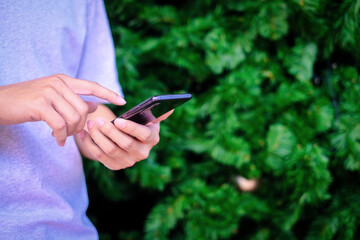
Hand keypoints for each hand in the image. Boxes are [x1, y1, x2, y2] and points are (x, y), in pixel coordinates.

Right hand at [0, 74, 125, 145]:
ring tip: (61, 136)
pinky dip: (61, 136)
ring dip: (70, 132)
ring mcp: (49, 92)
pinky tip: (56, 141)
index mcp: (64, 80)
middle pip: (84, 109)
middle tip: (70, 133)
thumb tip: (95, 105)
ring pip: (74, 118)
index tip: (123, 101)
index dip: (108, 94)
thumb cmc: (26, 102)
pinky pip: (60, 126)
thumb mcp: (53, 98)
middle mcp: (58, 83)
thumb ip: (74, 100)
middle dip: (81, 126)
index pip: (92, 85)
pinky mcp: (40, 105)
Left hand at [76, 111, 172, 169]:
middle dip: (110, 132)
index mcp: (152, 139)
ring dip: (97, 136)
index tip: (117, 120)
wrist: (130, 139)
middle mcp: (142, 153)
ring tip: (90, 123)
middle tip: (98, 120)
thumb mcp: (149, 118)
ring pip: (110, 150)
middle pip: (124, 144)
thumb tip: (171, 108)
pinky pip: (99, 156)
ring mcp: (128, 162)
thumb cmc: (140, 124)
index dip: (130, 128)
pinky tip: (83, 133)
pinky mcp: (115, 166)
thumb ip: (158, 113)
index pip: (142, 134)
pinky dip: (90, 144)